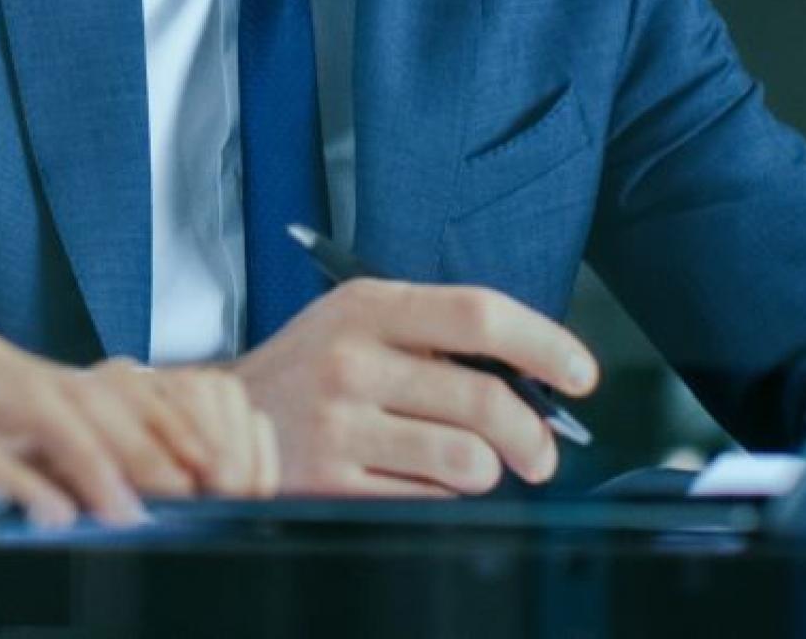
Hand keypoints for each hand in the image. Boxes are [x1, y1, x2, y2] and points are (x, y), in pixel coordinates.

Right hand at [0, 326, 273, 527]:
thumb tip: (74, 490)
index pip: (84, 386)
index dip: (150, 427)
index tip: (201, 476)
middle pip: (75, 390)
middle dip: (144, 443)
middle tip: (194, 495)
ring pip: (33, 409)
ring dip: (94, 463)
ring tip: (136, 512)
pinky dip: (16, 480)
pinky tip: (52, 518)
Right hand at [230, 279, 597, 495]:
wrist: (224, 418)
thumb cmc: (310, 369)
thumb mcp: (359, 322)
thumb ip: (437, 335)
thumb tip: (537, 377)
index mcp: (367, 306)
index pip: (479, 314)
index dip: (545, 344)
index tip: (581, 374)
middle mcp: (352, 360)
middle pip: (485, 399)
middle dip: (534, 436)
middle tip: (542, 454)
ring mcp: (340, 424)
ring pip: (467, 459)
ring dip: (487, 471)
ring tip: (471, 466)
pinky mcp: (332, 481)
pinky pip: (428, 498)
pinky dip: (442, 495)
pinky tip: (418, 478)